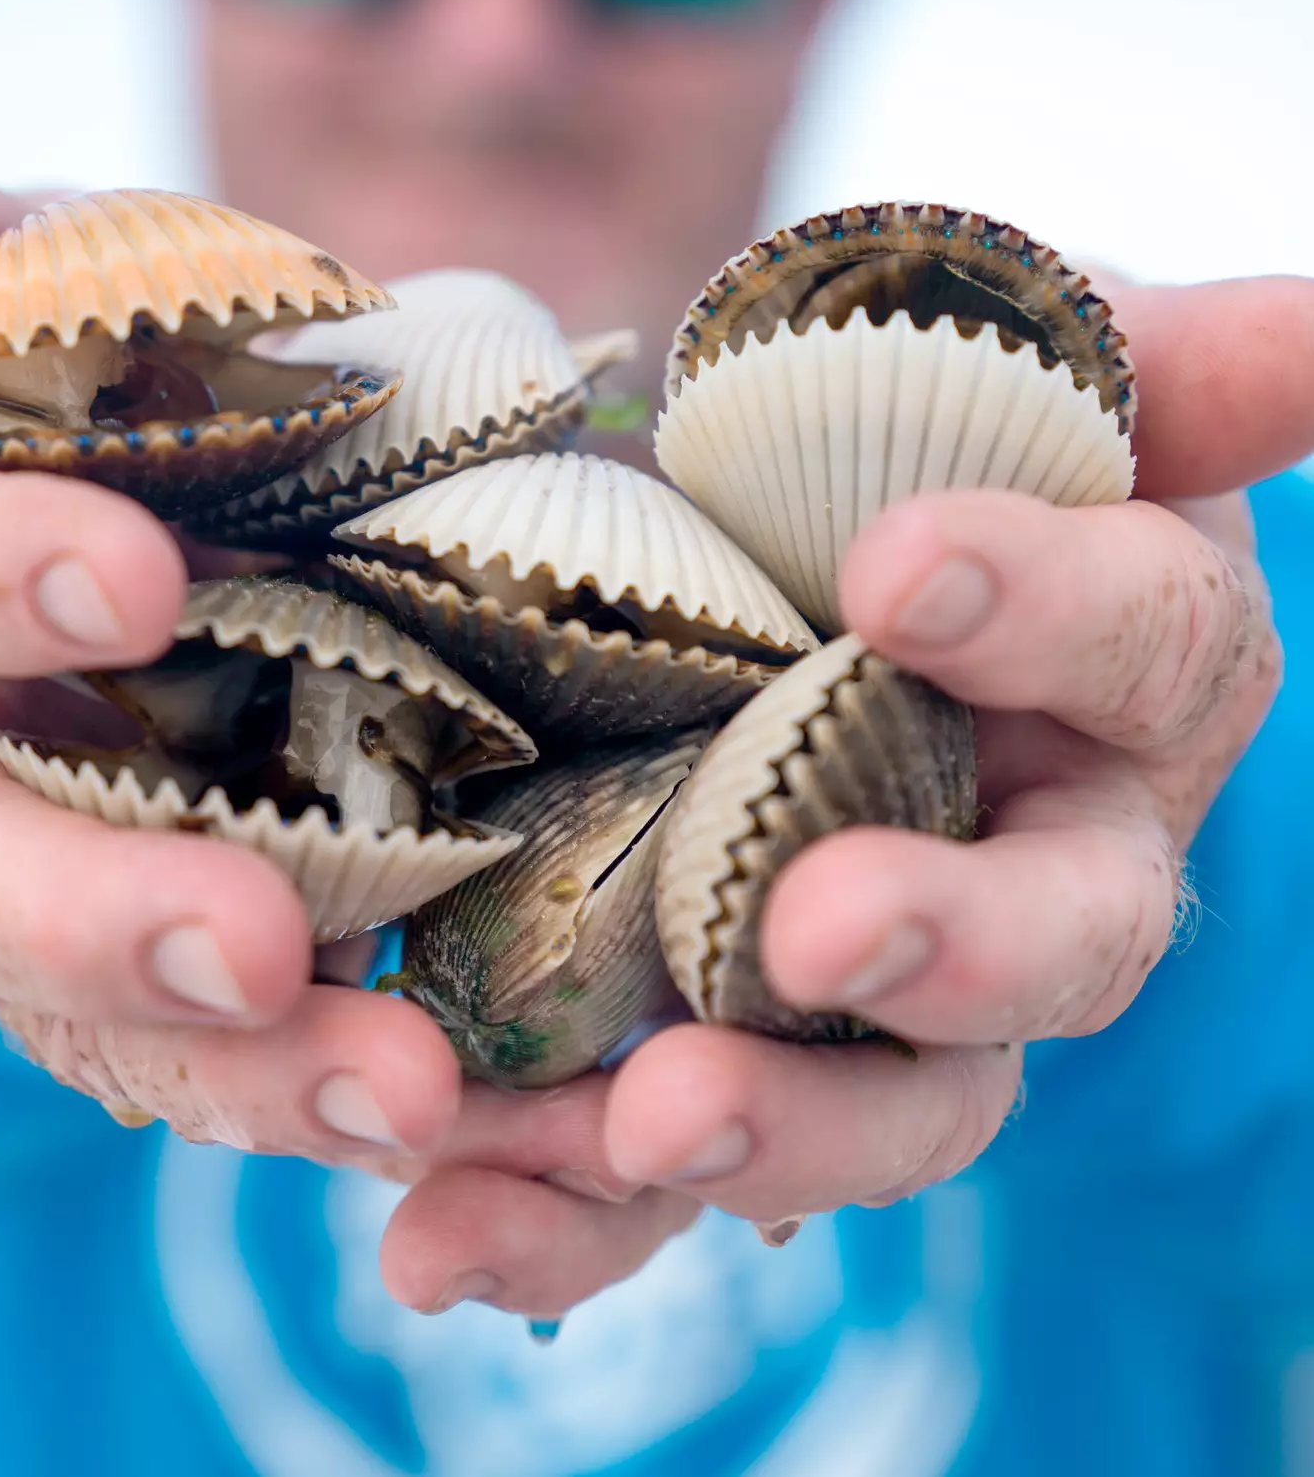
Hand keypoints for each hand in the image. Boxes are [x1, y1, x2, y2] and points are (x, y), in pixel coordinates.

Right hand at [0, 155, 690, 1316]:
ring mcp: (67, 894)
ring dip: (253, 1076)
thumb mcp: (85, 298)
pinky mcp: (196, 982)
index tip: (135, 574)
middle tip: (255, 951)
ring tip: (408, 1097)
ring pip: (113, 1023)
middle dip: (102, 917)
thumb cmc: (147, 380)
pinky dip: (365, 1104)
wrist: (264, 492)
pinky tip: (500, 1130)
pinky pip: (259, 1068)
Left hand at [598, 275, 1313, 1241]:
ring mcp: (898, 983)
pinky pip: (675, 1160)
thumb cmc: (918, 431)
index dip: (1044, 612)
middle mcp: (1050, 856)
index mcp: (1136, 670)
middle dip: (952, 945)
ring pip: (894, 1104)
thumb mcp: (1020, 363)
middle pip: (1063, 946)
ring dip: (772, 1133)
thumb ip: (1151, 362)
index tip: (892, 565)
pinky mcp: (736, 1051)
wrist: (759, 546)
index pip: (1144, 645)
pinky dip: (564, 1214)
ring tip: (630, 1134)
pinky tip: (440, 1230)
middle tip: (816, 928)